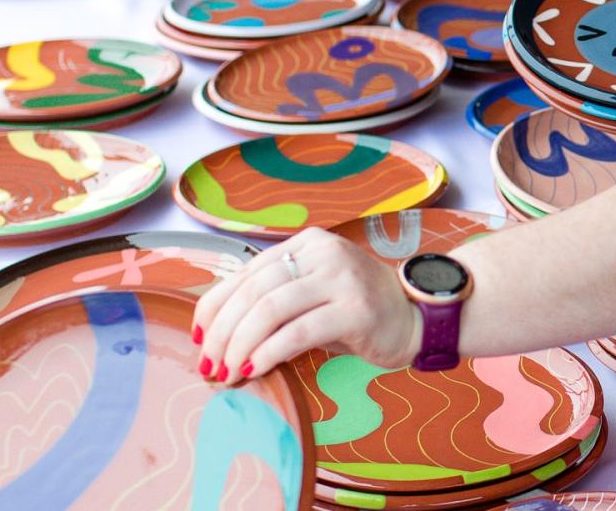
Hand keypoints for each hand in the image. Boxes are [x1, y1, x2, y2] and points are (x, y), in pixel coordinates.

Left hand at [192, 228, 422, 384]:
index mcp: (309, 243)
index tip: (198, 340)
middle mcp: (325, 253)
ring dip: (240, 345)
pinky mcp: (356, 309)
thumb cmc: (357, 312)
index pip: (246, 272)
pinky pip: (299, 332)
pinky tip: (255, 368)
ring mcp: (343, 278)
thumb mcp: (312, 295)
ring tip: (227, 372)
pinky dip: (269, 352)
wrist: (417, 319)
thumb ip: (274, 300)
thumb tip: (216, 332)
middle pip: (254, 291)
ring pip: (271, 309)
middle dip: (222, 332)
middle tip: (208, 365)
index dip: (214, 308)